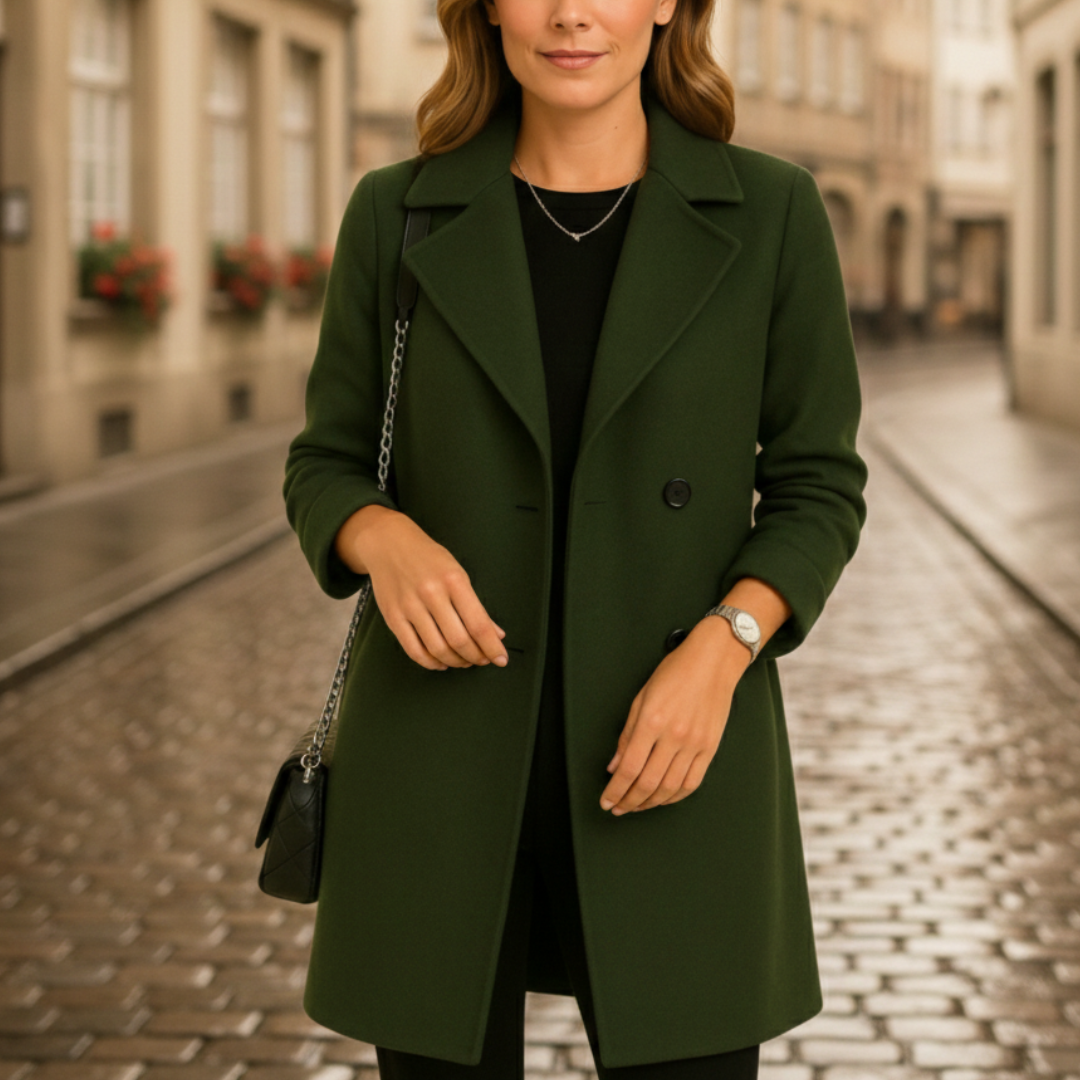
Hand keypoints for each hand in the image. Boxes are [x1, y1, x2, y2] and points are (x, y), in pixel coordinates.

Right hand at [334, 505, 508, 671]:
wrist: (388, 543)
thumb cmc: (427, 557)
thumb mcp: (457, 572)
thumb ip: (475, 605)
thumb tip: (495, 634)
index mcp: (453, 580)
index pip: (478, 624)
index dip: (492, 647)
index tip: (501, 658)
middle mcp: (431, 593)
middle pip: (459, 640)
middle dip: (476, 657)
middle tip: (482, 660)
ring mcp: (409, 606)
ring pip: (437, 649)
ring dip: (456, 661)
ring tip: (464, 661)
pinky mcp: (392, 617)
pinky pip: (414, 650)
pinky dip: (431, 662)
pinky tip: (441, 662)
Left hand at [598, 617, 750, 814]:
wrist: (713, 662)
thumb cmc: (675, 673)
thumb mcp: (641, 698)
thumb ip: (627, 736)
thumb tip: (615, 766)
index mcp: (652, 721)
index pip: (629, 768)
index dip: (615, 790)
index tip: (606, 801)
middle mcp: (674, 736)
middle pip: (648, 783)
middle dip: (629, 801)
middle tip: (618, 808)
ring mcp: (695, 744)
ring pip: (670, 788)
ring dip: (650, 803)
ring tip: (636, 806)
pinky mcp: (710, 748)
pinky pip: (692, 783)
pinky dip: (674, 796)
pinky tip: (662, 798)